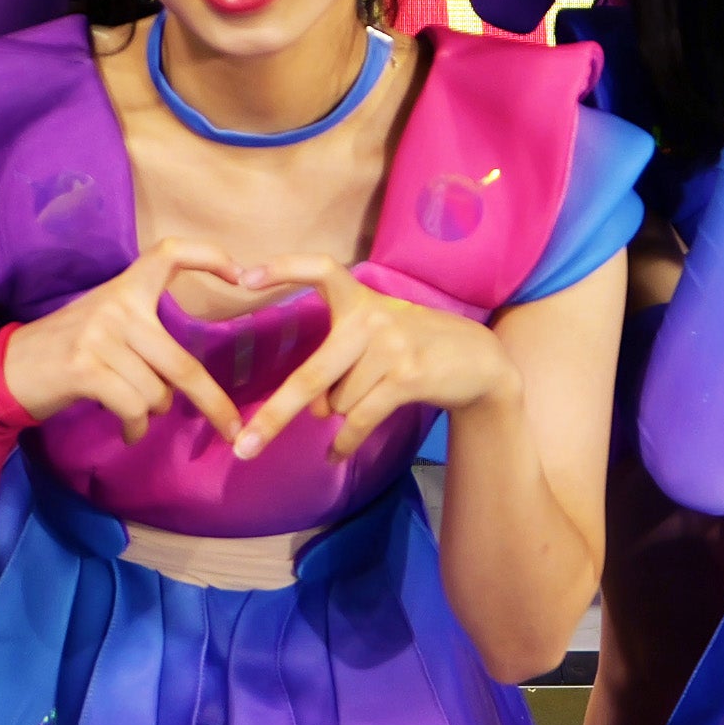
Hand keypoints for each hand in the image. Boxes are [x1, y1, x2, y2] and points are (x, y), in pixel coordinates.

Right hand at [0, 238, 247, 444]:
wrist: (6, 371)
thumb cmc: (63, 352)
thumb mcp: (103, 324)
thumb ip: (143, 330)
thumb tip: (192, 377)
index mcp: (123, 289)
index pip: (169, 253)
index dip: (209, 256)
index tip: (242, 274)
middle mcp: (115, 306)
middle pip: (183, 364)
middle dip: (213, 403)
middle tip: (231, 429)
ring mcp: (99, 336)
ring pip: (157, 394)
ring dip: (151, 415)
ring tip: (133, 414)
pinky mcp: (85, 368)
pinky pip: (134, 408)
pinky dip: (135, 428)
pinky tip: (127, 429)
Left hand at [227, 254, 515, 460]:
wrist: (480, 361)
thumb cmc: (416, 347)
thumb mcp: (378, 337)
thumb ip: (340, 363)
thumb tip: (316, 409)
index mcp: (360, 300)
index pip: (321, 269)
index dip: (284, 269)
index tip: (245, 278)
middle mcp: (372, 318)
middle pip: (310, 377)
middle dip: (274, 417)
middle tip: (243, 447)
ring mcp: (390, 347)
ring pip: (339, 404)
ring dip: (345, 415)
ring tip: (371, 399)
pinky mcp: (407, 376)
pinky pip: (360, 419)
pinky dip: (345, 443)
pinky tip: (334, 455)